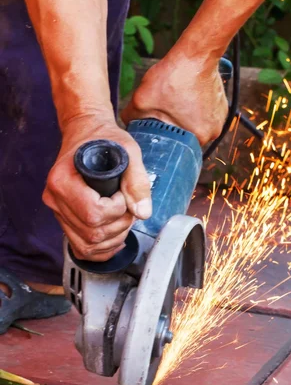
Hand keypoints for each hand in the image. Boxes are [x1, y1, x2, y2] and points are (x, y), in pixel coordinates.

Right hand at [43, 114, 151, 260]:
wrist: (86, 134)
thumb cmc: (103, 139)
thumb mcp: (128, 151)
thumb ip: (137, 180)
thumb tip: (142, 212)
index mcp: (63, 181)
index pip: (93, 213)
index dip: (117, 209)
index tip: (123, 195)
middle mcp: (55, 199)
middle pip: (92, 232)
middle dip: (119, 225)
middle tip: (128, 207)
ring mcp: (58, 212)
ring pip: (87, 245)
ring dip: (113, 238)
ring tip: (123, 218)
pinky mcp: (64, 220)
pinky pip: (81, 248)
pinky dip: (102, 250)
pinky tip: (114, 237)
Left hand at [121, 49, 227, 145]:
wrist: (196, 54)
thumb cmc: (173, 76)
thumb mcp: (143, 99)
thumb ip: (131, 116)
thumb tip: (126, 125)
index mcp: (199, 137)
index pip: (178, 150)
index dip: (166, 143)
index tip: (157, 135)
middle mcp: (213, 132)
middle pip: (187, 139)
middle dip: (174, 131)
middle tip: (163, 117)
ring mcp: (220, 119)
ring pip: (196, 127)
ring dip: (185, 120)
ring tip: (175, 104)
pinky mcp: (222, 106)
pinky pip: (205, 115)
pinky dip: (195, 110)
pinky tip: (185, 98)